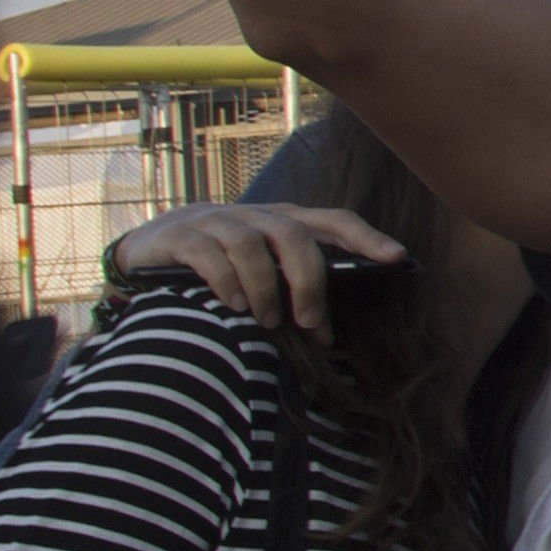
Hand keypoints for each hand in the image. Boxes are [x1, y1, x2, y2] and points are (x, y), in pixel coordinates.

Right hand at [105, 199, 398, 337]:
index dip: (367, 236)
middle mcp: (255, 216)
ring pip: (251, 246)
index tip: (398, 258)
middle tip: (309, 322)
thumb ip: (293, 289)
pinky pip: (210, 254)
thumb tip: (326, 334)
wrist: (151, 244)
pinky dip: (226, 282)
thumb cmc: (222, 261)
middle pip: (293, 235)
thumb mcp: (262, 267)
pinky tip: (233, 307)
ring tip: (268, 321)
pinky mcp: (182, 236)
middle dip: (308, 281)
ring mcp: (217, 221)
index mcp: (284, 221)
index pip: (334, 221)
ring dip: (265, 287)